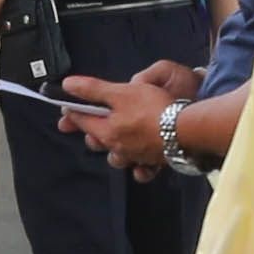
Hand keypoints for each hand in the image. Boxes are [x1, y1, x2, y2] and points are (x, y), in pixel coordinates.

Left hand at [69, 63, 191, 179]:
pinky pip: (141, 169)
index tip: (66, 108)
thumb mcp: (122, 93)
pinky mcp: (154, 161)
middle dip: (93, 132)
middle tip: (94, 121)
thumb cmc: (155, 109)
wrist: (188, 129)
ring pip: (118, 157)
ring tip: (118, 137)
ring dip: (114, 149)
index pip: (82, 121)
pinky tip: (140, 159)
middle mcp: (118, 148)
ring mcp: (136, 157)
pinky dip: (138, 167)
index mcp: (107, 132)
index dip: (72, 112)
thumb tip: (68, 85)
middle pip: (98, 141)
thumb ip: (94, 90)